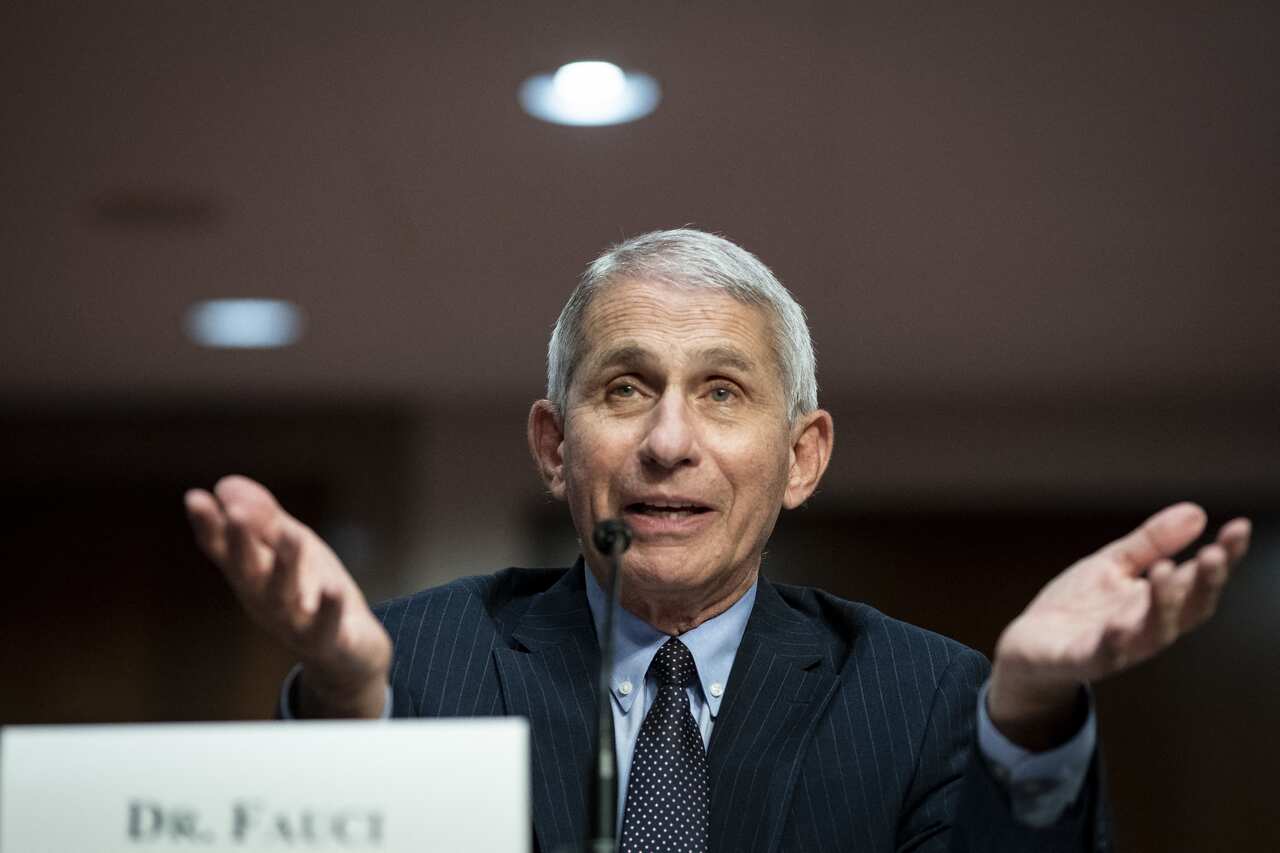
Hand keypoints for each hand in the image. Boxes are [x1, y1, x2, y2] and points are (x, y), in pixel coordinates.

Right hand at [184, 475, 391, 717]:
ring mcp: (294, 623)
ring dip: (286, 568)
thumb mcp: (290, 547)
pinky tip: (333, 589)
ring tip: (294, 536)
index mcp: (253, 574)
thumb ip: (263, 518)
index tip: (195, 498)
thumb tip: (225, 485)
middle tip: (237, 514)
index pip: (224, 549)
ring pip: (284, 597)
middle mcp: (265, 599)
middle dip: (241, 544)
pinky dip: (329, 610)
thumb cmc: (312, 591)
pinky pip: (326, 628)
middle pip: (248, 571)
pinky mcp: (327, 641)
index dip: (209, 526)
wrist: (349, 650)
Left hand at [988, 502, 1250, 748]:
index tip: (1240, 527)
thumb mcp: (1113, 565)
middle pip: (1189, 609)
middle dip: (1205, 583)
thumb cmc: (1078, 607)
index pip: (1199, 579)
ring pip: (1153, 632)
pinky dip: (1113, 642)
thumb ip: (1151, 543)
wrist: (1028, 647)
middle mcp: (1146, 626)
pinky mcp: (1084, 660)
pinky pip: (1104, 654)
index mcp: (1156, 601)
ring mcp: (1118, 646)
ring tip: (1166, 570)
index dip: (1224, 557)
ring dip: (1164, 604)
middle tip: (1215, 553)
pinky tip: (1115, 624)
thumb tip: (1198, 512)